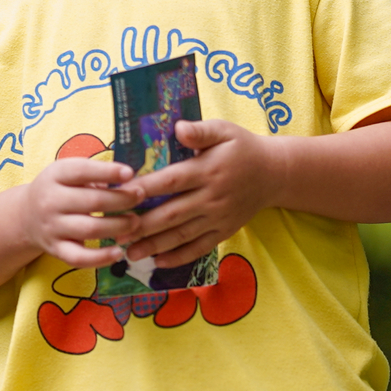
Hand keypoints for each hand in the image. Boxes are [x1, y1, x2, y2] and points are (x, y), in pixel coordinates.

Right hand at [15, 156, 143, 267]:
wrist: (26, 216)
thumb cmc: (59, 190)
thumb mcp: (68, 173)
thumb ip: (93, 174)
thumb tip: (130, 179)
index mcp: (55, 175)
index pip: (82, 171)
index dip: (107, 172)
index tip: (129, 173)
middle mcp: (50, 201)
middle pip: (92, 201)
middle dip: (121, 200)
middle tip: (140, 197)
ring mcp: (52, 227)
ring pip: (90, 229)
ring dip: (118, 226)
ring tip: (135, 221)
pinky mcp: (55, 249)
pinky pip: (79, 258)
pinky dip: (101, 258)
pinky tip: (118, 253)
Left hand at [122, 117, 279, 266]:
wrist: (274, 173)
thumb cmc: (242, 148)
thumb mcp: (225, 130)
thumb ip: (200, 130)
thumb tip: (178, 128)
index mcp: (208, 170)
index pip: (172, 181)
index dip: (147, 188)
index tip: (121, 195)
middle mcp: (211, 197)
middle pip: (173, 213)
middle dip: (143, 225)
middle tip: (116, 233)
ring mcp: (218, 217)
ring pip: (182, 234)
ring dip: (155, 245)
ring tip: (130, 253)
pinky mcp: (224, 231)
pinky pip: (200, 247)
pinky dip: (180, 257)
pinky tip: (159, 262)